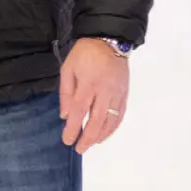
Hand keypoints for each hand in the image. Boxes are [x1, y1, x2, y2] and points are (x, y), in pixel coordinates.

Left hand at [58, 38, 129, 153]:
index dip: (73, 128)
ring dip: (101, 135)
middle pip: (97, 119)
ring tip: (91, 144)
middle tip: (79, 149)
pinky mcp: (125, 93)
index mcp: (88, 83)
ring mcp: (117, 92)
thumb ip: (66, 93)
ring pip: (111, 119)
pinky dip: (113, 127)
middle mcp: (105, 90)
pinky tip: (105, 134)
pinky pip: (120, 114)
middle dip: (88, 137)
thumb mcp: (68, 69)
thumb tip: (65, 116)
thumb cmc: (84, 54)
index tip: (67, 140)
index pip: (80, 111)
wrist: (109, 40)